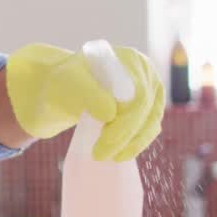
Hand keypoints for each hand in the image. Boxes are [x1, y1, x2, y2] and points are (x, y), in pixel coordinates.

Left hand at [6, 43, 163, 160]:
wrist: (66, 87)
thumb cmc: (66, 81)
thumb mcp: (68, 80)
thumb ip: (88, 93)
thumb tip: (110, 114)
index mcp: (130, 60)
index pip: (137, 95)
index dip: (124, 122)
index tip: (104, 141)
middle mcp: (146, 73)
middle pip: (145, 110)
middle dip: (124, 136)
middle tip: (99, 154)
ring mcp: (150, 90)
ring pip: (150, 122)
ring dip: (131, 144)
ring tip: (107, 156)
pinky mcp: (150, 107)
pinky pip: (149, 128)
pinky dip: (136, 143)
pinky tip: (120, 154)